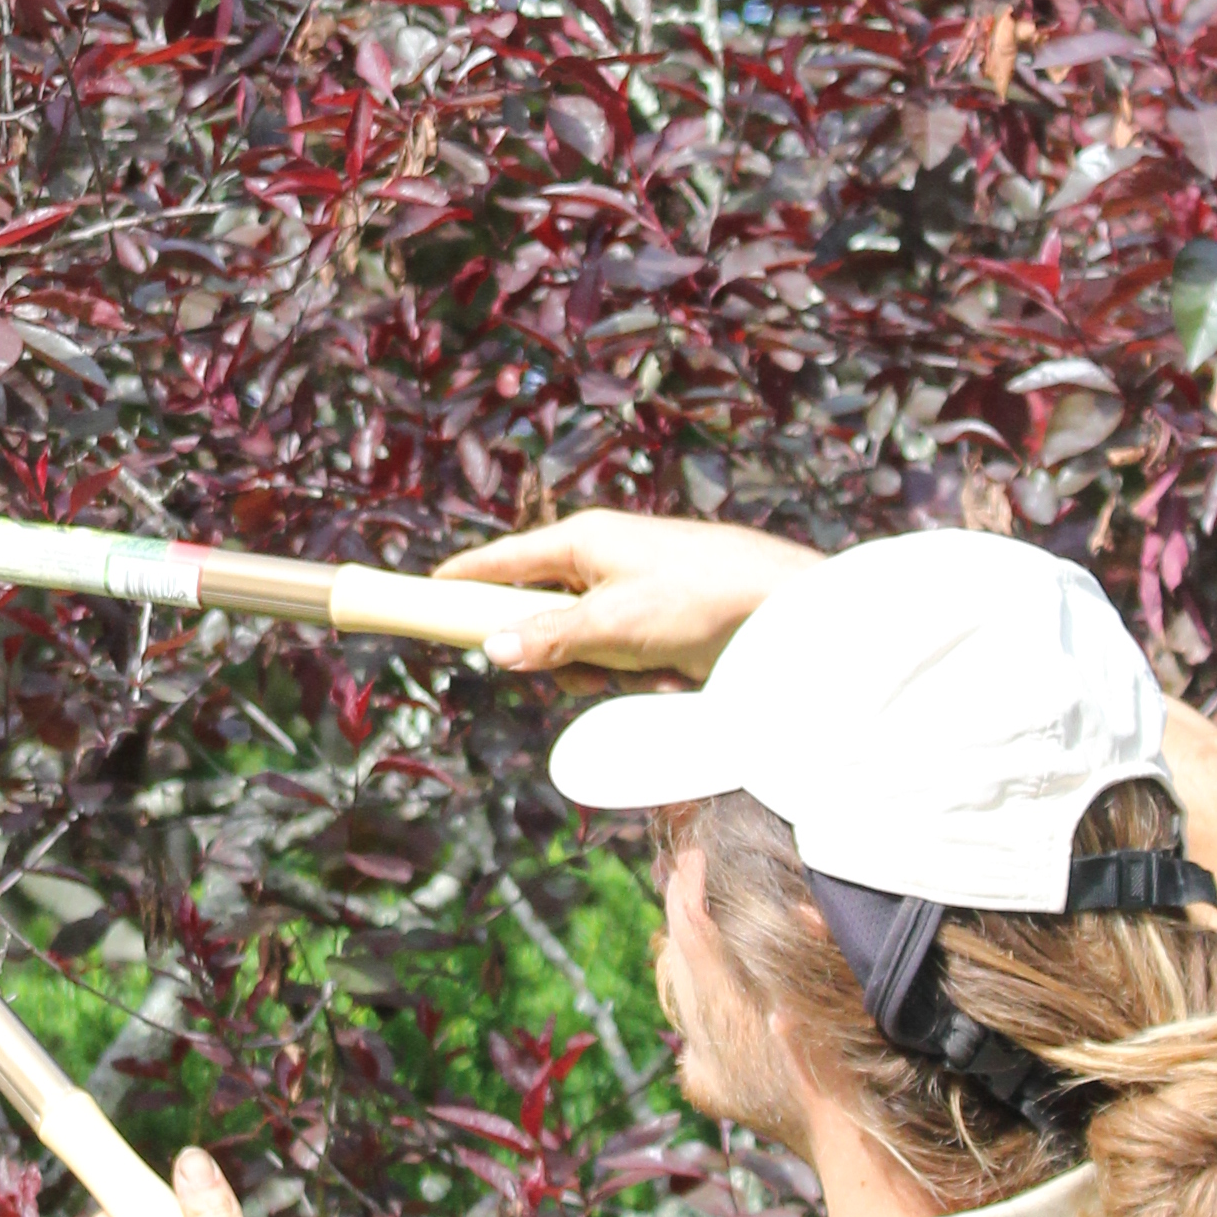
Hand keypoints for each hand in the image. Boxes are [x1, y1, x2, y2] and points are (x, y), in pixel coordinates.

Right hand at [435, 508, 819, 680]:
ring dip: (608, 673)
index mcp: (583, 540)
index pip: (502, 559)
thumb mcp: (614, 624)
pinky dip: (643, 676)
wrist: (790, 608)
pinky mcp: (662, 622)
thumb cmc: (702, 597)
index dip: (463, 580)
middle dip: (560, 658)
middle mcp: (604, 560)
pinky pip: (624, 658)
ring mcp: (633, 592)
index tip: (426, 594)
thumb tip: (489, 647)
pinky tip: (678, 676)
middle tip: (594, 674)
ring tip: (653, 674)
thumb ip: (549, 638)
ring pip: (583, 647)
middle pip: (540, 617)